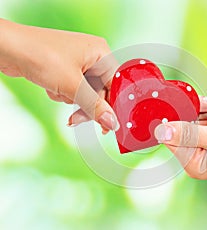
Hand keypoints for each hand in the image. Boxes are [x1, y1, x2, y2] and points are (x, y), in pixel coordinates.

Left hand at [0, 19, 118, 132]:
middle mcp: (93, 57)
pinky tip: (52, 88)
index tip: (109, 124)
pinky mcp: (67, 70)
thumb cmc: (39, 55)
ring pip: (86, 94)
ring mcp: (79, 63)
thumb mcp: (72, 85)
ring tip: (58, 93)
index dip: (112, 105)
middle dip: (87, 105)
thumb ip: (94, 106)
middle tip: (77, 119)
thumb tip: (112, 122)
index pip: (116, 84)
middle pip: (101, 91)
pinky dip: (63, 94)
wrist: (8, 48)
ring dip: (72, 99)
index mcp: (101, 53)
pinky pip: (74, 90)